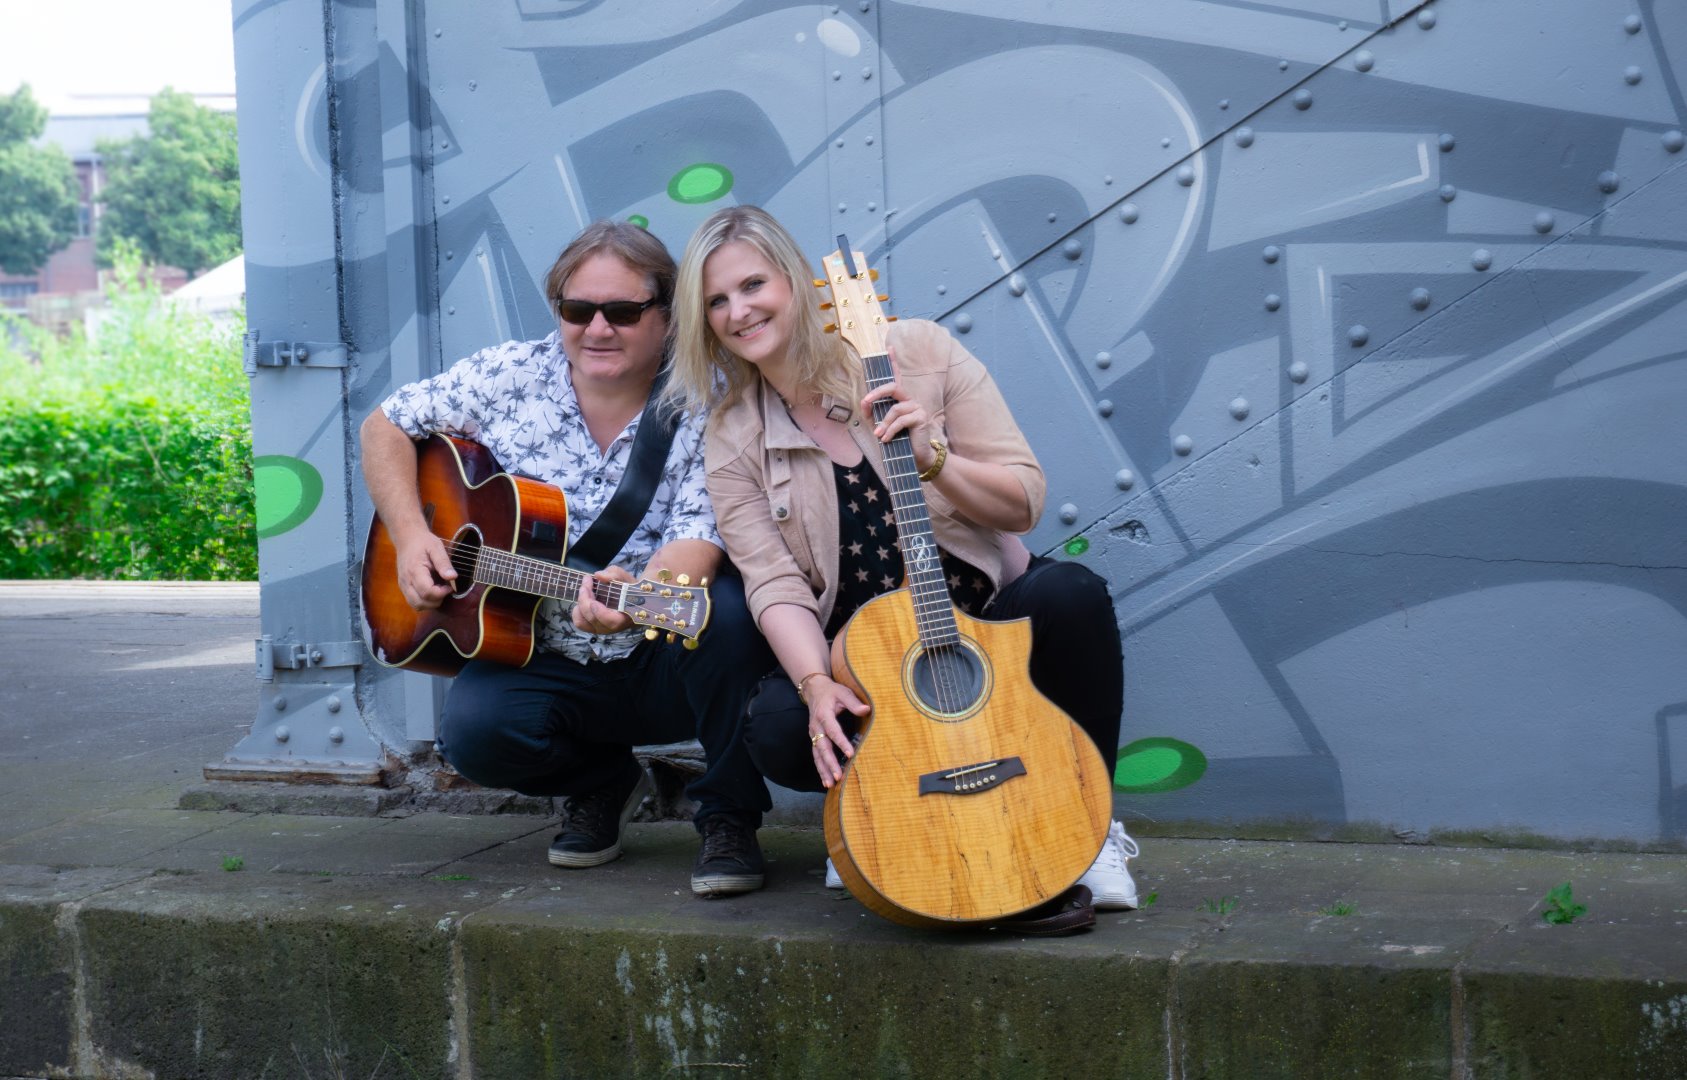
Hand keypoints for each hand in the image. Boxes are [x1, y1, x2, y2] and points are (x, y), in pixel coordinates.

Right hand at [394, 532, 456, 609]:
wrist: (407, 539)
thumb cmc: (423, 542)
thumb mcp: (436, 547)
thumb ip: (444, 563)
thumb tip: (453, 577)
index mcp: (414, 571)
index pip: (427, 592)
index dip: (441, 593)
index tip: (450, 586)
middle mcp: (406, 581)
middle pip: (420, 603)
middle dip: (437, 601)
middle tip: (446, 589)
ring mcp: (403, 586)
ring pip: (416, 605)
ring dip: (431, 603)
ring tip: (439, 590)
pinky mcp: (404, 588)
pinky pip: (414, 602)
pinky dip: (425, 601)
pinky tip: (433, 591)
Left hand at [572, 565, 633, 635]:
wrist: (631, 600)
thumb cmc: (628, 589)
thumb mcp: (625, 577)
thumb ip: (614, 575)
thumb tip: (599, 575)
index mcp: (625, 617)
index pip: (612, 622)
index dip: (600, 612)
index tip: (593, 599)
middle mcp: (612, 627)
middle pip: (593, 619)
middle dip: (585, 599)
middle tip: (587, 581)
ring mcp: (601, 629)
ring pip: (583, 623)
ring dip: (580, 605)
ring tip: (585, 590)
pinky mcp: (592, 627)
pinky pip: (580, 623)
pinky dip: (577, 611)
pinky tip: (583, 599)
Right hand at [804, 675, 871, 787]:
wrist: (815, 690)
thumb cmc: (832, 692)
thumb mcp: (843, 692)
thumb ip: (854, 702)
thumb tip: (866, 710)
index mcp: (823, 715)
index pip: (833, 731)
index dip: (841, 742)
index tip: (850, 754)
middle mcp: (816, 727)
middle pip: (822, 747)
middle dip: (830, 763)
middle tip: (839, 776)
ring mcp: (813, 734)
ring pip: (817, 755)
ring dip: (824, 770)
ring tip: (831, 784)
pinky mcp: (814, 739)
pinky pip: (816, 756)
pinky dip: (820, 769)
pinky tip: (826, 781)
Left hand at [862, 345, 943, 473]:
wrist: (916, 458)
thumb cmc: (898, 441)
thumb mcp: (880, 426)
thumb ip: (871, 414)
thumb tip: (863, 402)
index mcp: (900, 400)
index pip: (896, 377)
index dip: (893, 362)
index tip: (889, 347)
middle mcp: (910, 400)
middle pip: (893, 387)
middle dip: (877, 393)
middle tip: (866, 401)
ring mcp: (917, 407)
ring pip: (894, 409)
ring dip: (884, 424)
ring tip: (879, 436)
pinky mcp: (921, 418)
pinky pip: (901, 420)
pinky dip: (890, 431)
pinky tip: (886, 440)